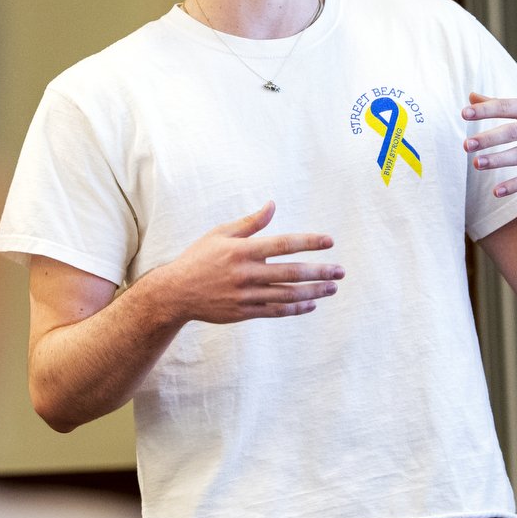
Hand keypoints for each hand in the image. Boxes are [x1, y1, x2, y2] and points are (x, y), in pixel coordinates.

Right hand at [152, 201, 342, 324]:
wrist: (176, 292)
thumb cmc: (199, 258)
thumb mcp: (220, 234)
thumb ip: (250, 223)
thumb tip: (272, 205)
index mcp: (242, 250)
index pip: (283, 244)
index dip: (309, 242)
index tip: (329, 242)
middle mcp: (246, 273)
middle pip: (291, 272)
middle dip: (319, 272)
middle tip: (340, 272)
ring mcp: (245, 295)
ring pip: (287, 294)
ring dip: (313, 292)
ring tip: (331, 288)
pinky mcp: (243, 312)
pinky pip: (275, 311)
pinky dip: (295, 309)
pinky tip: (310, 304)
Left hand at [462, 92, 516, 197]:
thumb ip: (501, 103)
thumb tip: (471, 97)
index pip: (507, 107)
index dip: (486, 110)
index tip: (464, 113)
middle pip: (513, 132)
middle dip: (489, 138)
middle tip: (466, 144)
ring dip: (498, 160)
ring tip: (476, 164)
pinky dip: (515, 185)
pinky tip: (497, 191)